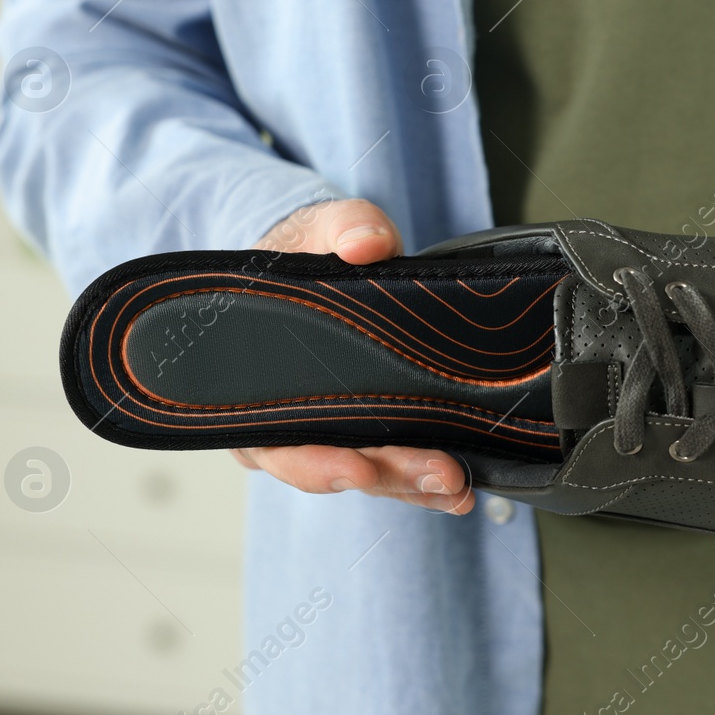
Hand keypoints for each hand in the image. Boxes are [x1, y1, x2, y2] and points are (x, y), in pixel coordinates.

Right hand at [230, 198, 473, 514]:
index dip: (317, 462)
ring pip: (368, 473)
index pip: (278, 442)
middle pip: (333, 467)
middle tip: (439, 477)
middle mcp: (283, 419)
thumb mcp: (318, 227)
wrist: (317, 256)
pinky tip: (463, 487)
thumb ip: (343, 226)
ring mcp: (327, 428)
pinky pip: (391, 462)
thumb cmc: (302, 251)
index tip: (359, 468)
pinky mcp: (366, 427)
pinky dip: (424, 477)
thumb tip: (366, 242)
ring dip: (415, 485)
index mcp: (251, 383)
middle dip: (389, 475)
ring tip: (459, 489)